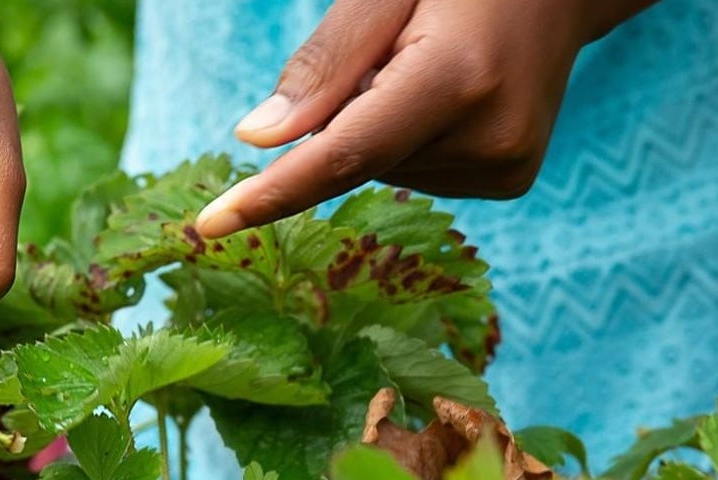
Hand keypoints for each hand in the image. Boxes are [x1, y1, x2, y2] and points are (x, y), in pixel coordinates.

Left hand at [195, 0, 655, 237]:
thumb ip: (324, 65)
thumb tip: (256, 140)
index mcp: (457, 77)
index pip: (342, 155)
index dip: (270, 193)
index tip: (207, 228)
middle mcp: (490, 136)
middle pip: (358, 158)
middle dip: (346, 114)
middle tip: (397, 51)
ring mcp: (506, 166)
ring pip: (384, 168)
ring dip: (381, 124)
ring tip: (431, 66)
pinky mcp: (510, 179)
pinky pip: (416, 172)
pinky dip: (409, 140)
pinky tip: (447, 95)